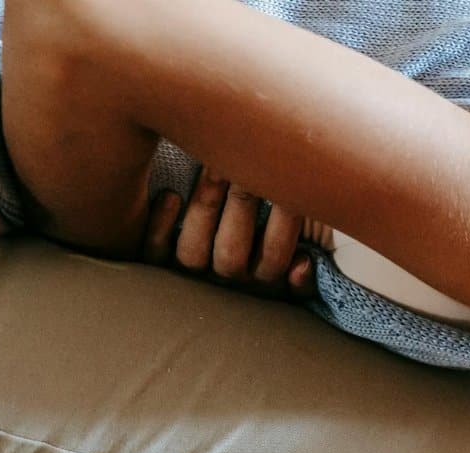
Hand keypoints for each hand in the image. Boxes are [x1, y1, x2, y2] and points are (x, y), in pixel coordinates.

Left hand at [144, 168, 317, 298]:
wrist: (231, 160)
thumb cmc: (281, 188)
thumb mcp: (307, 214)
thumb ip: (313, 245)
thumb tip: (300, 266)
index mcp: (265, 272)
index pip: (270, 272)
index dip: (275, 244)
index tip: (282, 196)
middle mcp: (229, 275)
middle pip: (230, 263)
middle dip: (240, 209)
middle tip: (244, 166)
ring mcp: (195, 268)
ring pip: (192, 258)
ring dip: (204, 209)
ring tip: (214, 167)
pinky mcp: (161, 252)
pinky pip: (156, 252)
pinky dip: (162, 226)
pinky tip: (172, 196)